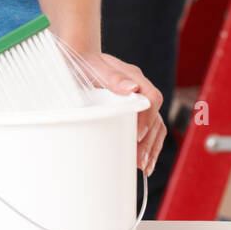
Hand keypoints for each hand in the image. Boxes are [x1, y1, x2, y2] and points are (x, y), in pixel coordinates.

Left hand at [74, 50, 165, 175]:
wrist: (75, 61)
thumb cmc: (82, 63)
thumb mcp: (92, 66)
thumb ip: (112, 76)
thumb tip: (131, 87)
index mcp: (133, 76)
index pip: (151, 98)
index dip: (147, 119)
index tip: (136, 136)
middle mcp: (139, 89)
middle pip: (155, 116)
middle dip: (150, 141)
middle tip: (139, 161)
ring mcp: (137, 102)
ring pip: (155, 126)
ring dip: (152, 147)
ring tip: (144, 167)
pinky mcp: (131, 112)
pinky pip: (148, 130)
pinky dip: (148, 147)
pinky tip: (143, 162)